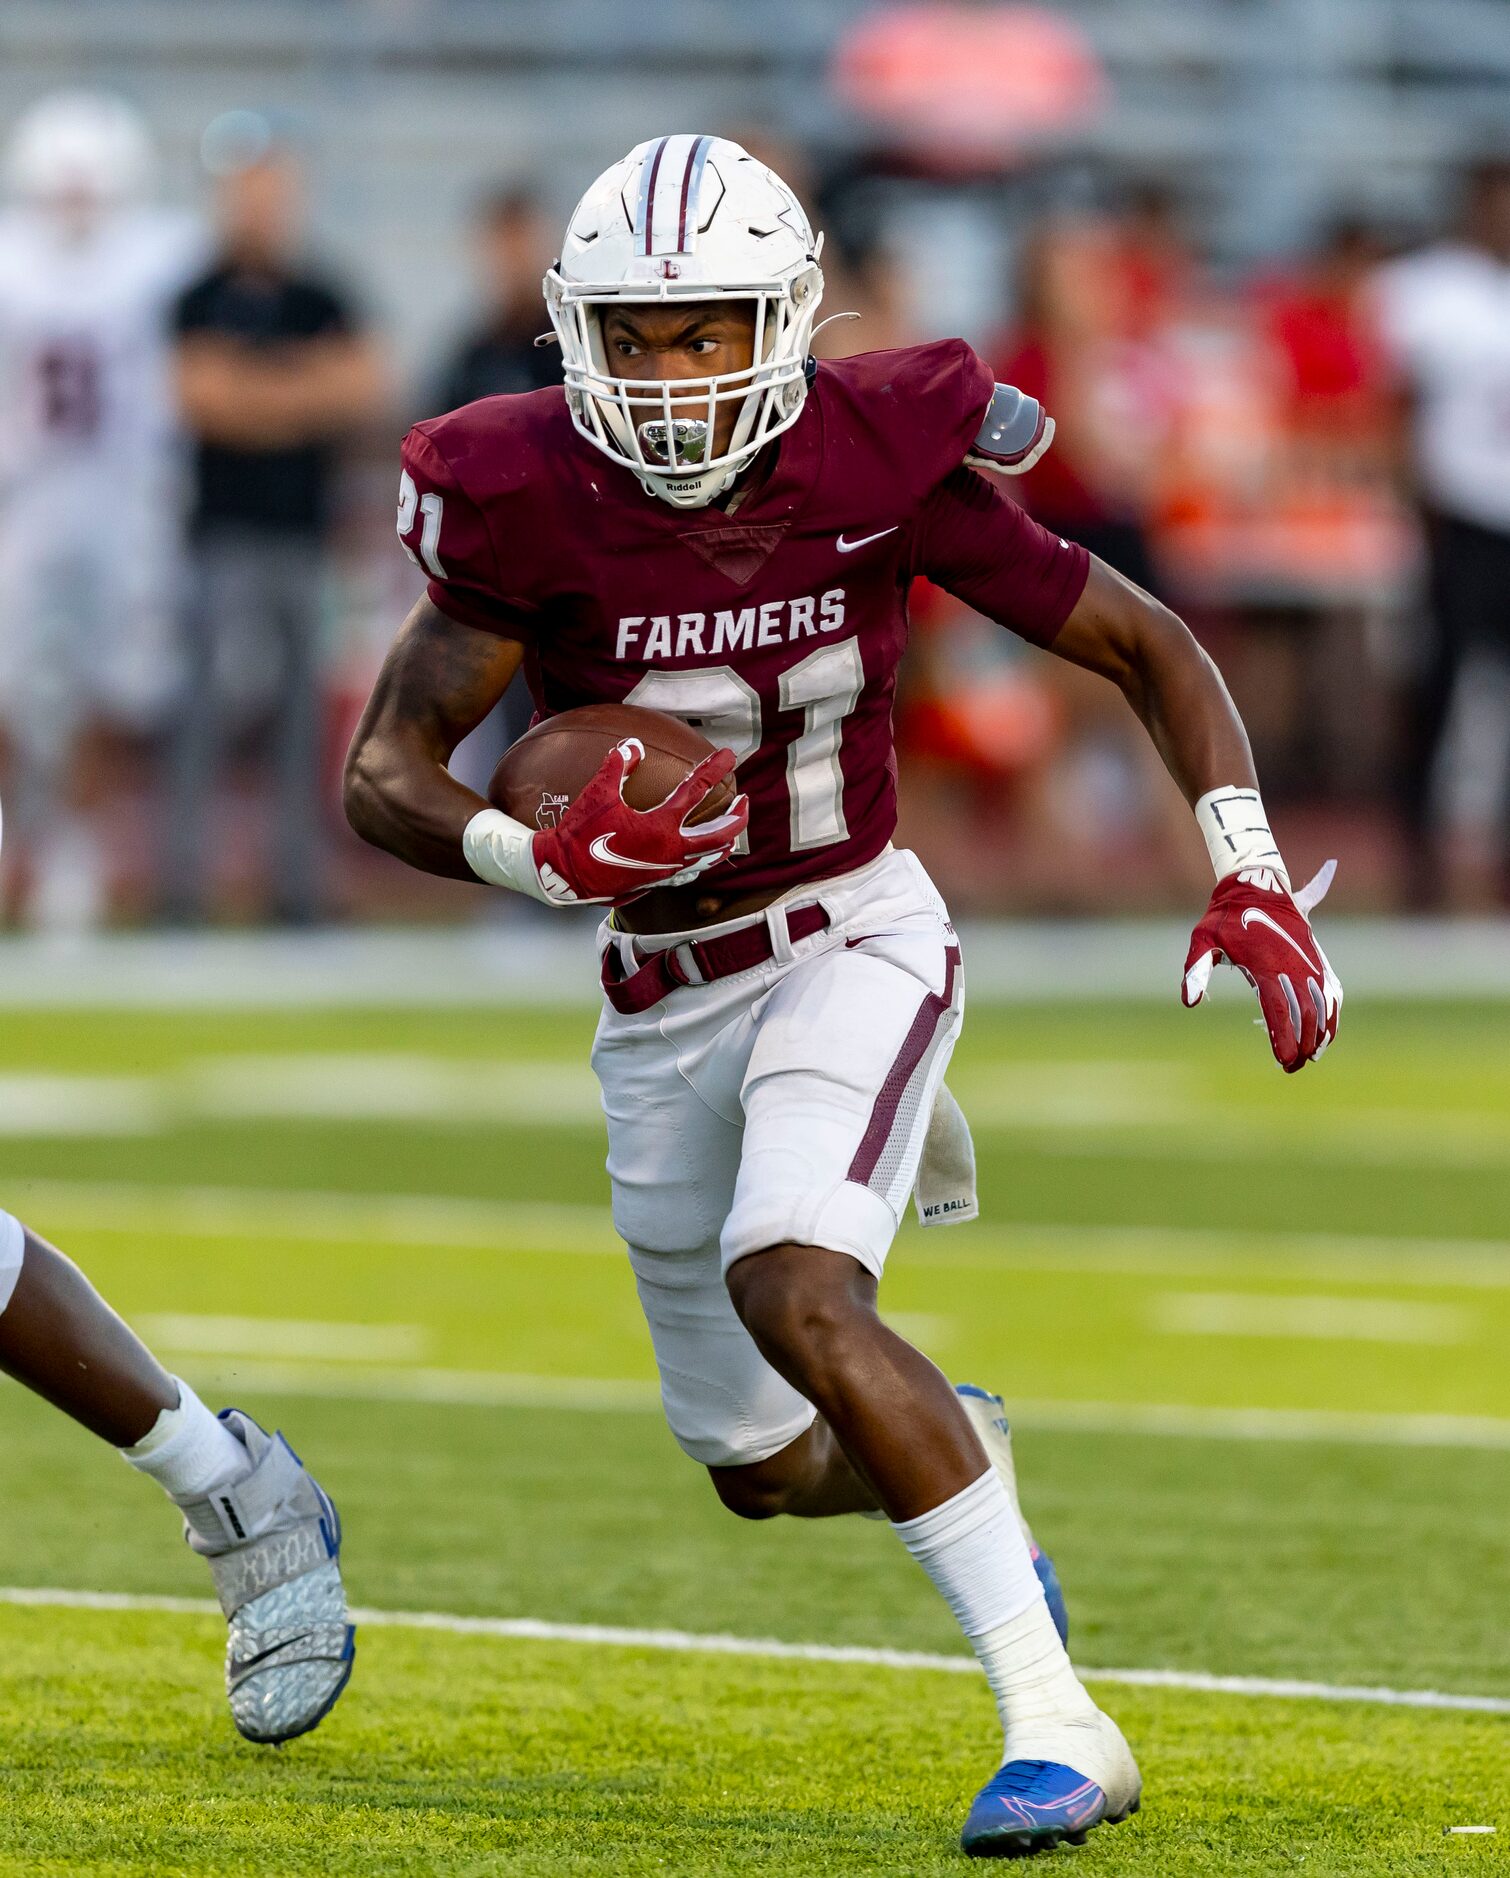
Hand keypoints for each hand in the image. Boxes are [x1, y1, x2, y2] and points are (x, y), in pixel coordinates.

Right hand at [531, 738, 747, 905]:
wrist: (564, 875)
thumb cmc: (580, 834)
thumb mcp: (598, 794)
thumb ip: (618, 766)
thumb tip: (634, 744)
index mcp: (661, 826)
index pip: (697, 791)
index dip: (714, 769)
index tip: (728, 755)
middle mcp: (670, 851)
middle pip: (720, 836)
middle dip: (738, 817)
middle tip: (744, 801)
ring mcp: (665, 870)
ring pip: (708, 858)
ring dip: (723, 842)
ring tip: (731, 834)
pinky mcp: (655, 882)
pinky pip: (689, 871)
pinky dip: (701, 860)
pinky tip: (698, 856)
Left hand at [1182, 862, 1341, 1071]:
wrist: (1258, 885)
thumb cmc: (1225, 916)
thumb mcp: (1202, 938)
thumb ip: (1195, 969)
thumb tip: (1190, 1001)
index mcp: (1265, 965)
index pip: (1279, 1010)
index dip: (1284, 1038)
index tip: (1284, 1061)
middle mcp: (1292, 966)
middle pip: (1306, 1014)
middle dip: (1303, 1044)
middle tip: (1291, 1066)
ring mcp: (1308, 962)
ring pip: (1324, 1005)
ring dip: (1321, 1033)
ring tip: (1311, 1057)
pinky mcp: (1317, 958)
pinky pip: (1331, 991)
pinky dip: (1332, 1014)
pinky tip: (1327, 1034)